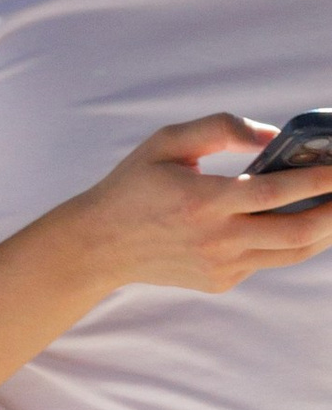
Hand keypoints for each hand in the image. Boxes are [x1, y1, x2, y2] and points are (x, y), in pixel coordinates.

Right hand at [65, 114, 331, 299]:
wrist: (100, 246)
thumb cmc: (133, 187)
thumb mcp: (167, 141)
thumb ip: (220, 128)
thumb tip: (271, 136)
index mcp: (204, 201)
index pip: (277, 190)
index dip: (319, 179)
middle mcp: (216, 239)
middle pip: (297, 230)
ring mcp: (220, 265)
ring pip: (291, 252)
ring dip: (324, 231)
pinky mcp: (220, 281)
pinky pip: (267, 262)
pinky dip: (289, 242)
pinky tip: (297, 222)